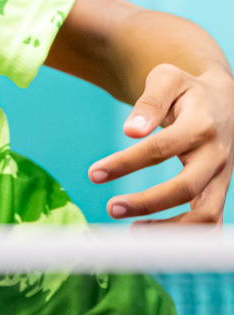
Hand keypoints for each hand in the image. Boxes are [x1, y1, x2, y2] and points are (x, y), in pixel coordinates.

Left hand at [88, 63, 233, 224]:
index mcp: (201, 125)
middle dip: (148, 202)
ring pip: (206, 214)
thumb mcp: (167, 80)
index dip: (127, 163)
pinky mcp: (220, 189)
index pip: (162, 149)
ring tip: (132, 231)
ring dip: (169, 229)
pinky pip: (209, 221)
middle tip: (111, 208)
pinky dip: (183, 234)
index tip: (93, 173)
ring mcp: (223, 176)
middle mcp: (217, 154)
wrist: (223, 100)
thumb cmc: (186, 90)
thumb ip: (149, 102)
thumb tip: (131, 130)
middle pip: (187, 188)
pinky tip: (149, 230)